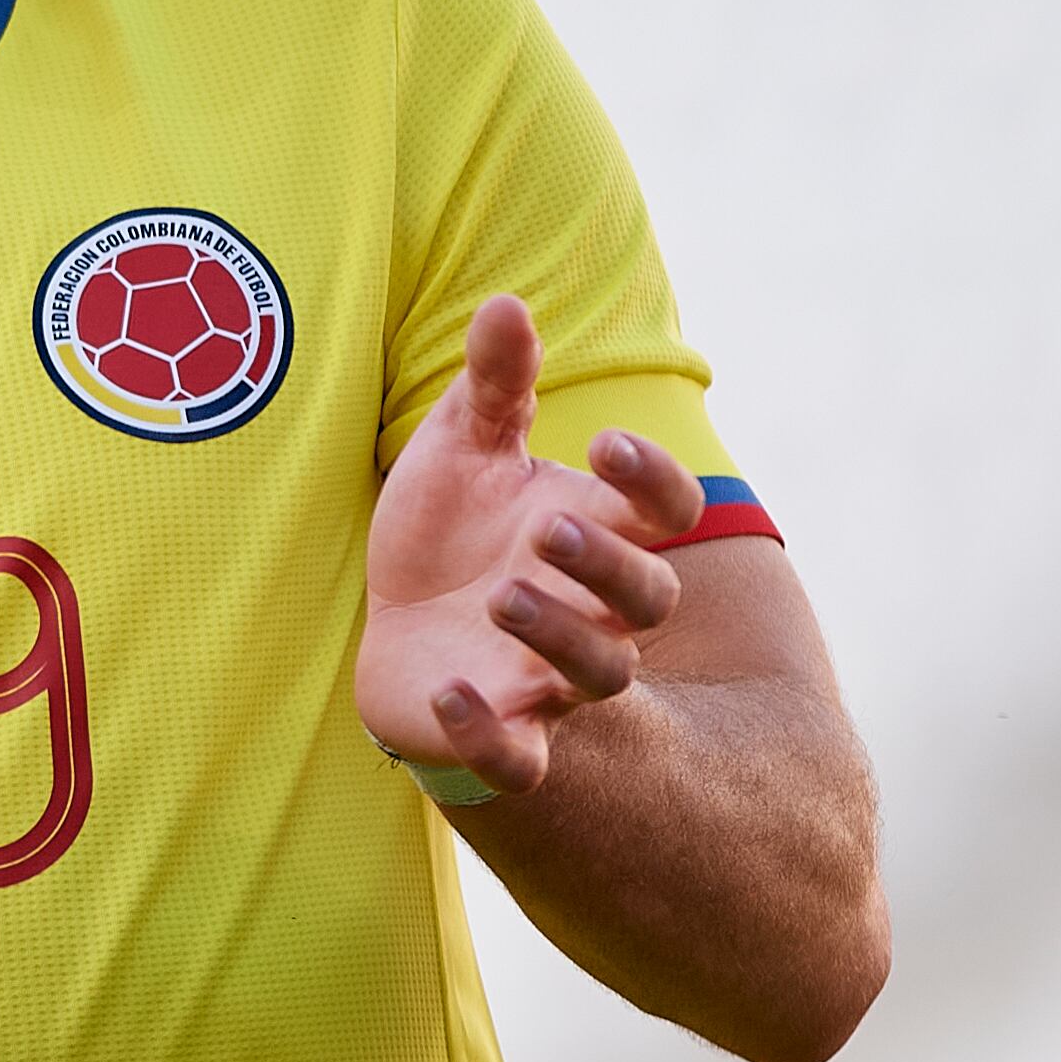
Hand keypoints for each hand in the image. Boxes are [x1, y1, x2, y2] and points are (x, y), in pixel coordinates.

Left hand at [356, 294, 703, 796]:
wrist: (394, 625)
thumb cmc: (445, 531)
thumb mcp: (460, 449)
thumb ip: (493, 385)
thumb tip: (506, 302)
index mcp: (595, 531)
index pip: (666, 512)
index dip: (657, 482)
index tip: (608, 443)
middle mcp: (592, 609)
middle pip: (649, 601)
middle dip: (610, 566)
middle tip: (546, 533)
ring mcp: (550, 676)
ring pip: (602, 677)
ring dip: (560, 637)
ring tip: (500, 597)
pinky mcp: (502, 733)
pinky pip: (520, 758)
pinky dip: (492, 736)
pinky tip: (448, 694)